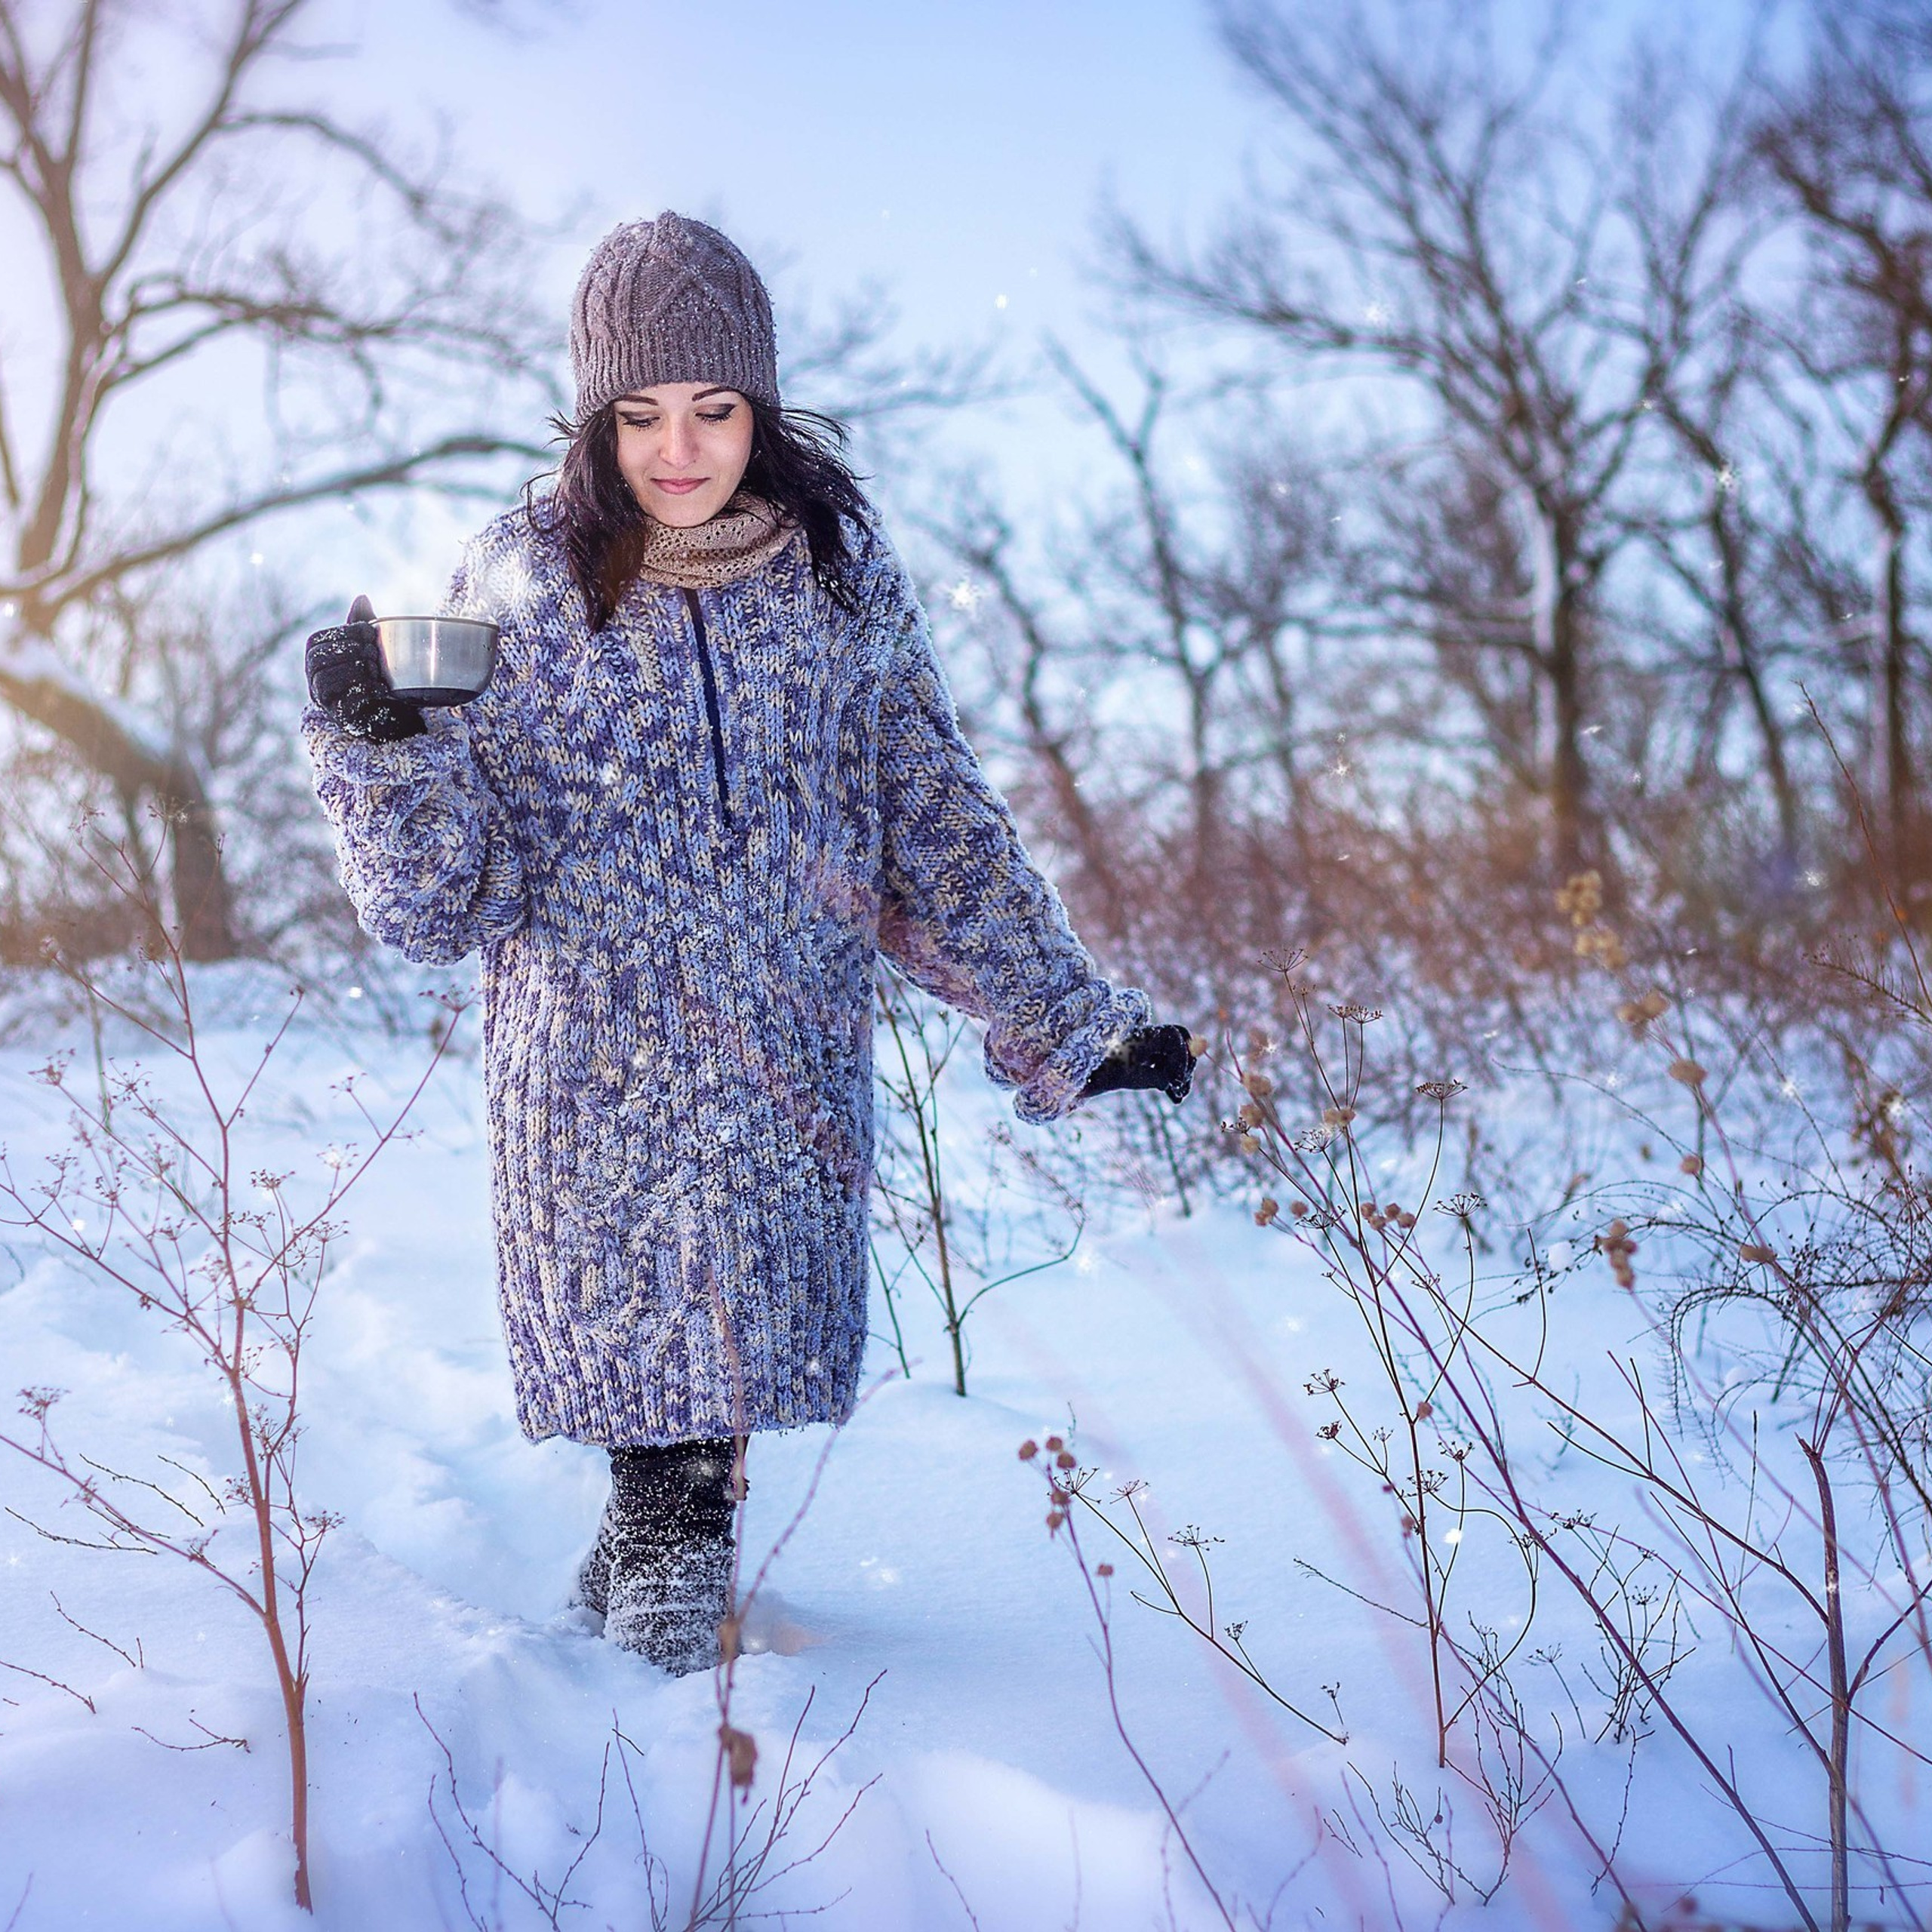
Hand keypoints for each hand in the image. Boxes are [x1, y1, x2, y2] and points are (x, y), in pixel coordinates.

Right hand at [304, 594, 424, 742]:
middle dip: (349, 650)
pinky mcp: (342, 720)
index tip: (368, 632)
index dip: (342, 633)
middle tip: (374, 652)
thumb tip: (362, 598)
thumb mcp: (371, 647)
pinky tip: (381, 687)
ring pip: (325, 680)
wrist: (399, 715)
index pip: (316, 641)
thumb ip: (362, 625)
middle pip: (317, 660)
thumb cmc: (381, 676)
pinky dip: (364, 691)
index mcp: (318, 661)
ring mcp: (326, 703)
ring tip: (376, 669)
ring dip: (354, 669)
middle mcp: (315, 683)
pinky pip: (343, 702)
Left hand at [1078, 1022, 1196, 1104]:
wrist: (1077, 1074)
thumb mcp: (1134, 1077)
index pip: (1176, 1035)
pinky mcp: (1144, 1056)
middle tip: (1182, 1090)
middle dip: (1185, 1066)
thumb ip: (1161, 1072)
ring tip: (1177, 1096)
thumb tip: (1196, 1055)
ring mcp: (1145, 1045)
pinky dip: (1170, 1076)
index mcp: (1142, 1034)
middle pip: (1181, 1042)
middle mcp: (1145, 1035)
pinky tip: (1173, 1095)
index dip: (1183, 1057)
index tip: (1177, 1081)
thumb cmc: (1101, 1073)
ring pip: (1175, 1054)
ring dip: (1179, 1075)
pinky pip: (1165, 1061)